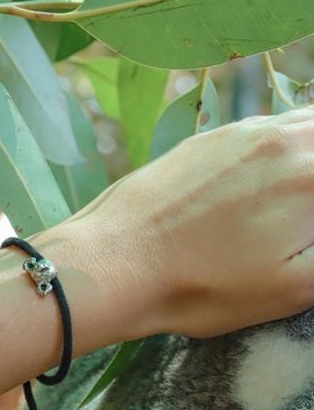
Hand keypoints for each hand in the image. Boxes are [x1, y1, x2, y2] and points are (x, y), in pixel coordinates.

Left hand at [75, 107, 313, 339]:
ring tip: (299, 191)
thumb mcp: (291, 289)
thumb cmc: (200, 287)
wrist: (114, 261)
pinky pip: (270, 122)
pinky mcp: (211, 138)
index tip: (313, 232)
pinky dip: (293, 135)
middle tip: (306, 219)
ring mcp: (244, 133)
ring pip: (308, 120)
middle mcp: (284, 141)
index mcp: (312, 179)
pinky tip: (283, 162)